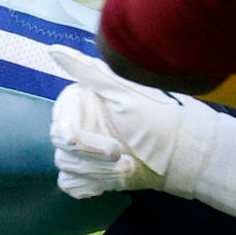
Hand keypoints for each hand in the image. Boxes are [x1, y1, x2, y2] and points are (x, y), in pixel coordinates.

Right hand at [47, 49, 235, 218]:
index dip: (73, 137)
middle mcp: (80, 126)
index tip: (88, 142)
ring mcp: (85, 153)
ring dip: (98, 173)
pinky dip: (89, 185)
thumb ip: (87, 71)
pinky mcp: (93, 176)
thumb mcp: (124, 93)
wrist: (183, 154)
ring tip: (128, 167)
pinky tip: (111, 180)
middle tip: (120, 155)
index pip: (59, 124)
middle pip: (63, 150)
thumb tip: (52, 49)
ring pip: (68, 168)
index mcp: (83, 104)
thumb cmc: (158, 118)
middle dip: (92, 157)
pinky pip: (72, 185)